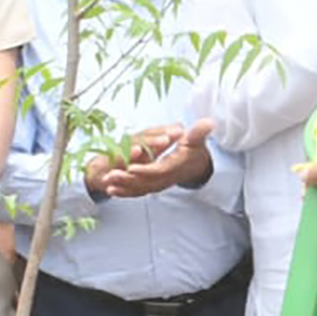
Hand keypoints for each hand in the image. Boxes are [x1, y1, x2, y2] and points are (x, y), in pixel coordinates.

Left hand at [87, 121, 217, 197]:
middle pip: (145, 181)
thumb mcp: (197, 138)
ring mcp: (159, 184)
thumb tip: (209, 123)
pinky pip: (138, 191)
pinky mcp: (153, 186)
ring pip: (139, 188)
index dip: (145, 170)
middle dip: (127, 180)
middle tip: (110, 176)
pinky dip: (125, 192)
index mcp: (174, 166)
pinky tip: (111, 191)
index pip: (159, 170)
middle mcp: (165, 178)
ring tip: (107, 185)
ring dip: (122, 187)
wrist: (198, 166)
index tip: (131, 168)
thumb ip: (200, 132)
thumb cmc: (194, 149)